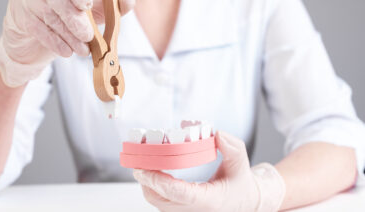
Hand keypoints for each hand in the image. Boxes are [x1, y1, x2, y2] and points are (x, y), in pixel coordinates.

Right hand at [0, 0, 134, 86]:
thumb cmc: (71, 20)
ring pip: (51, 15)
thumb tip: (127, 4)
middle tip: (87, 35)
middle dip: (75, 19)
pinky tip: (67, 51)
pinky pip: (39, 29)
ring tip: (83, 50)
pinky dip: (56, 43)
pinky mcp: (21, 17)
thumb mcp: (96, 12)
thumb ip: (113, 6)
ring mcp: (31, 1)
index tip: (89, 5)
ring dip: (69, 36)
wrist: (37, 37)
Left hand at [133, 131, 285, 211]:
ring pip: (157, 202)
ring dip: (147, 183)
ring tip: (142, 162)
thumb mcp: (241, 164)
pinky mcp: (181, 210)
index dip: (158, 180)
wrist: (244, 202)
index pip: (179, 193)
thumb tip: (217, 134)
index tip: (142, 168)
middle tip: (137, 160)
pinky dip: (153, 186)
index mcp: (210, 201)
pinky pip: (161, 201)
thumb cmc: (240, 184)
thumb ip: (232, 147)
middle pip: (160, 199)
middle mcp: (195, 211)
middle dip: (146, 180)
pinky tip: (152, 171)